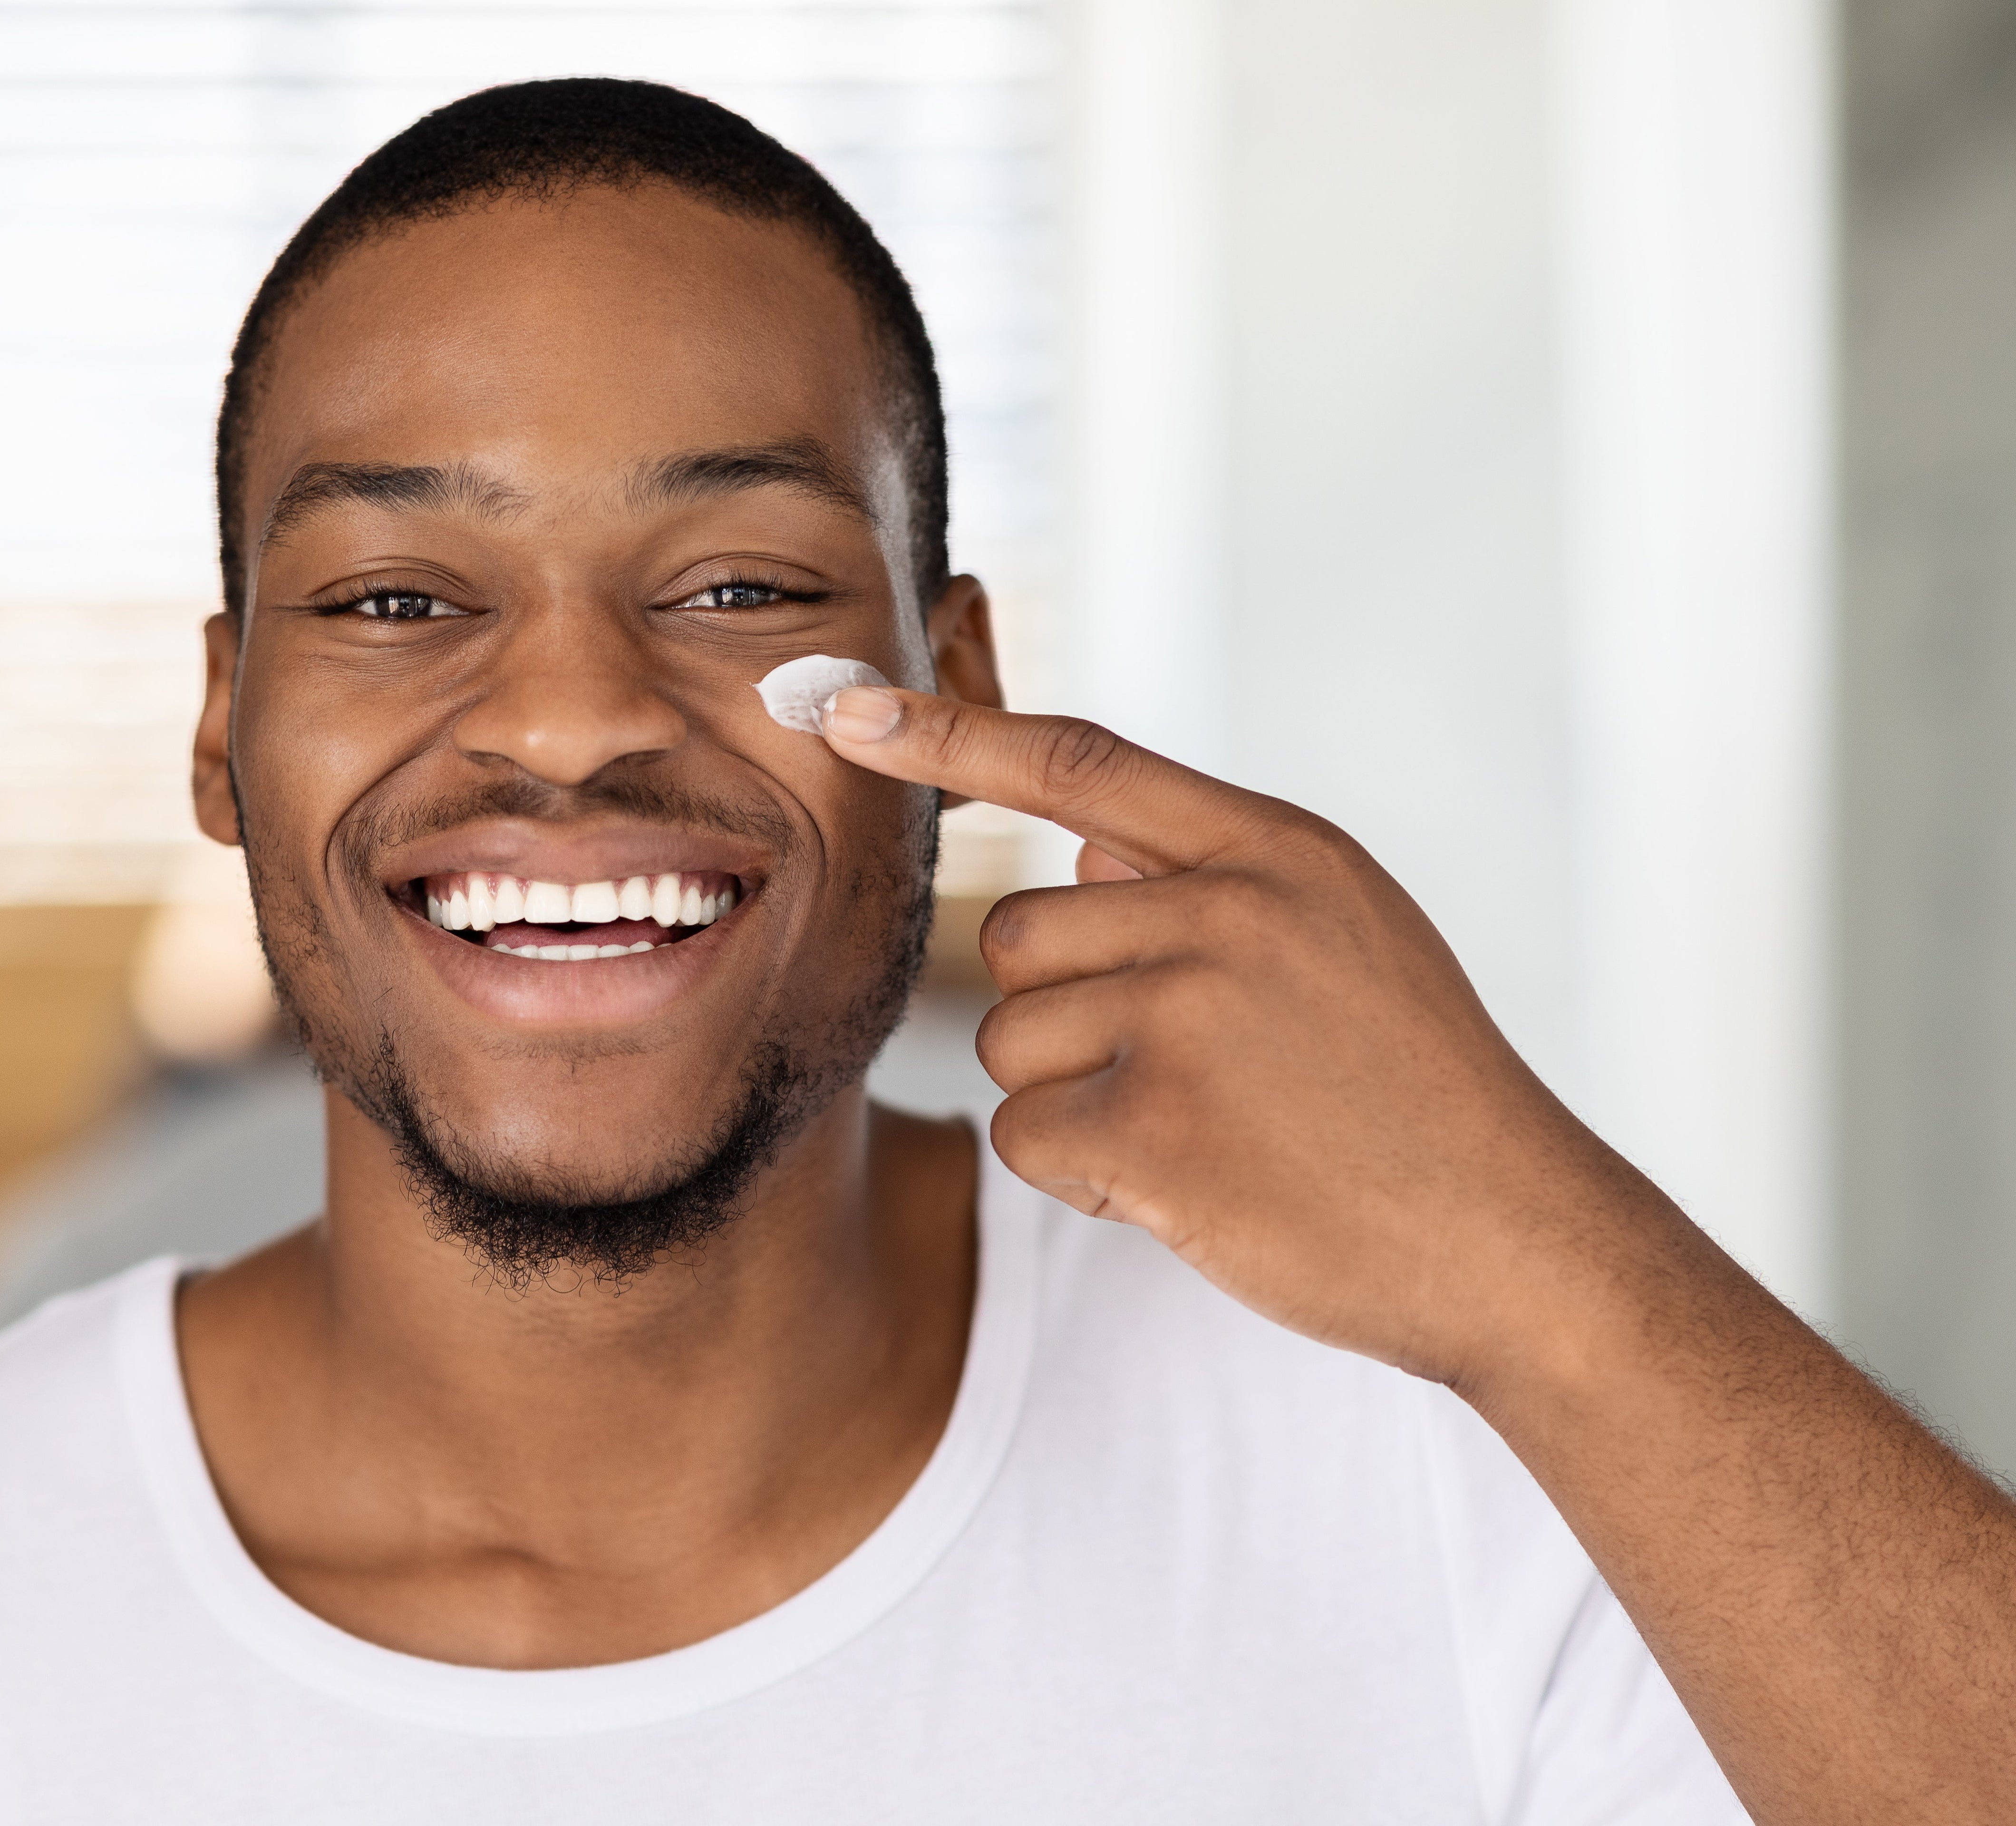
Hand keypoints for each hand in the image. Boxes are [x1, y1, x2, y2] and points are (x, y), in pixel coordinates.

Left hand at [822, 684, 1670, 1391]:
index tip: (844, 708)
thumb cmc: (1415, 1093)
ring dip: (1072, 1101)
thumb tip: (1080, 858)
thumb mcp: (1345, 939)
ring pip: (1012, 1041)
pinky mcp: (1156, 1125)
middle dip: (1061, 1014)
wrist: (1515, 1239)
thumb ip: (1210, 885)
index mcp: (1275, 852)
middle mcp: (1226, 912)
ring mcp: (1189, 1015)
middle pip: (1014, 936)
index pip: (1078, 762)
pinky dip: (1081, 1175)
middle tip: (1183, 1072)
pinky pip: (1025, 1136)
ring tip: (1205, 1127)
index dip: (948, 733)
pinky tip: (1188, 1184)